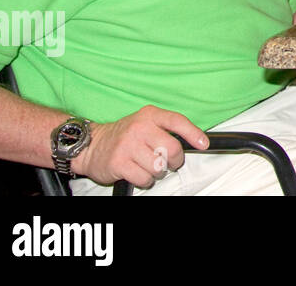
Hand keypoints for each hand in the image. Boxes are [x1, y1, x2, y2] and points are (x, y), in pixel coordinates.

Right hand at [72, 106, 206, 188]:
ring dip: (157, 171)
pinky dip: (145, 180)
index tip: (203, 144)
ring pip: (159, 167)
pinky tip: (137, 172)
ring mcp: (128, 146)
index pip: (177, 121)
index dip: (193, 134)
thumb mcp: (145, 122)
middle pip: (172, 149)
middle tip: (169, 162)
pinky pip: (145, 179)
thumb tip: (193, 141)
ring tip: (147, 165)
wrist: (92, 145)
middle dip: (174, 161)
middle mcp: (139, 127)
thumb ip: (166, 128)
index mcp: (149, 115)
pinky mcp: (119, 163)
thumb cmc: (124, 136)